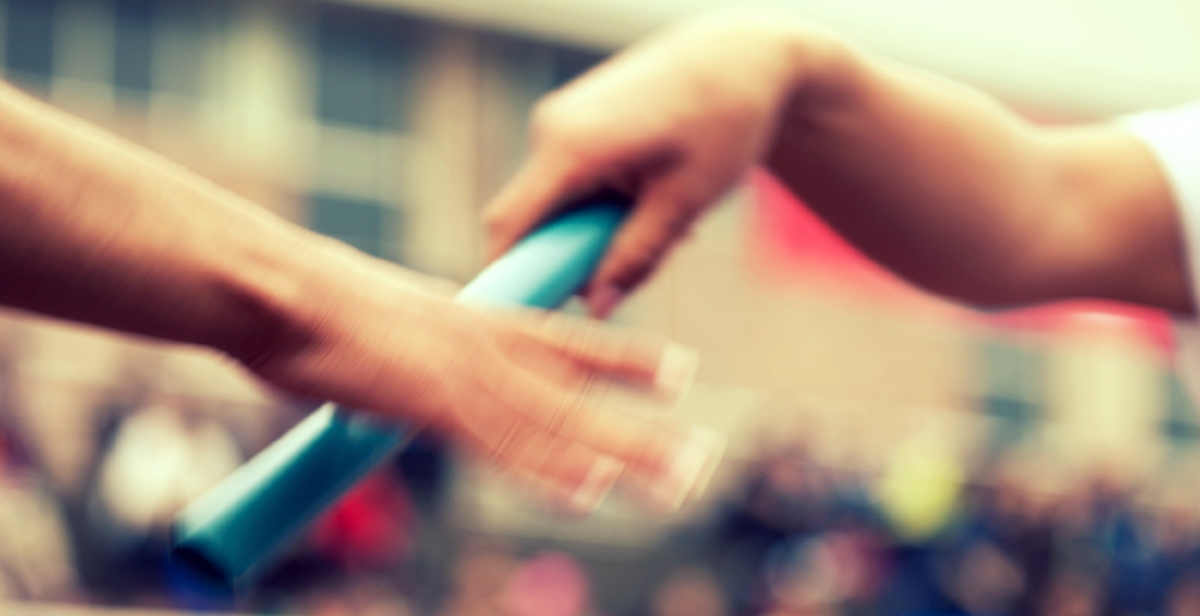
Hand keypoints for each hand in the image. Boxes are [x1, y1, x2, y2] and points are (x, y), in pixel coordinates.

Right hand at [238, 238, 721, 514]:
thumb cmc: (322, 306)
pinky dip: (544, 470)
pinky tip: (587, 492)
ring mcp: (463, 373)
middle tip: (703, 459)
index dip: (628, 358)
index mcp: (480, 319)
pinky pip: (497, 445)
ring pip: (556, 422)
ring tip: (675, 486)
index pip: (571, 339)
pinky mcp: (428, 404)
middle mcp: (486, 343)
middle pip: (582, 393)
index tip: (680, 373)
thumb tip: (437, 376)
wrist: (277, 290)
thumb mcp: (395, 323)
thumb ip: (431, 353)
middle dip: (643, 431)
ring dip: (618, 458)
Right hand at [483, 11, 842, 316]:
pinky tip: (652, 198)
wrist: (744, 55)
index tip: (521, 317)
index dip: (507, 274)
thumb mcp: (683, 202)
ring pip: (556, 198)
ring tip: (658, 225)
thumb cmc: (722, 122)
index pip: (509, 225)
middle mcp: (551, 127)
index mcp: (570, 147)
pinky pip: (571, 175)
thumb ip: (635, 257)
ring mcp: (561, 117)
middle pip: (531, 216)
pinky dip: (600, 200)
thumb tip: (597, 308)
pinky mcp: (577, 115)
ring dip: (592, 227)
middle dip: (566, 255)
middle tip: (618, 276)